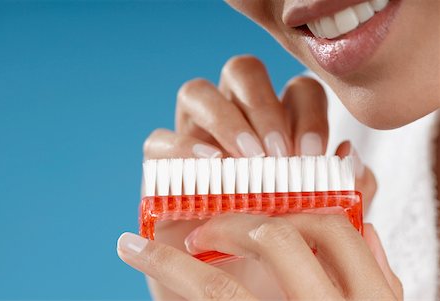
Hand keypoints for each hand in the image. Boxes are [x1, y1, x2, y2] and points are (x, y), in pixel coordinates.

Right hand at [134, 55, 379, 299]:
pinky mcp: (162, 166)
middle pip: (243, 73)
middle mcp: (234, 123)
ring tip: (244, 160)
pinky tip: (208, 170)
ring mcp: (195, 138)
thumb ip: (343, 191)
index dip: (307, 113)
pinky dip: (182, 148)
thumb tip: (349, 155)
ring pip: (198, 92)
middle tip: (276, 155)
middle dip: (262, 106)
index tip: (310, 156)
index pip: (296, 91)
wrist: (237, 293)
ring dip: (224, 118)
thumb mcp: (321, 225)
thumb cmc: (282, 255)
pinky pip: (158, 140)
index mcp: (277, 129)